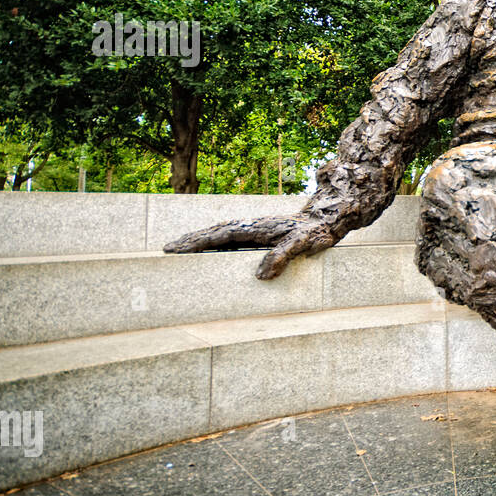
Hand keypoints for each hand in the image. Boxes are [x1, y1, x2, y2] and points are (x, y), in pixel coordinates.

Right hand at [163, 213, 339, 279]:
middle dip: (190, 241)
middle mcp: (250, 227)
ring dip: (200, 243)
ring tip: (179, 252)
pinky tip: (209, 255)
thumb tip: (260, 275)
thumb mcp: (301, 244)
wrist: (329, 220)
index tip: (175, 248)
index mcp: (254, 228)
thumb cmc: (316, 232)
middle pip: (213, 234)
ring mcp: (254, 231)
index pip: (218, 236)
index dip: (196, 243)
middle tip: (166, 250)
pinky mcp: (261, 237)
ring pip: (220, 237)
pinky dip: (216, 247)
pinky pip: (232, 242)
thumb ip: (282, 256)